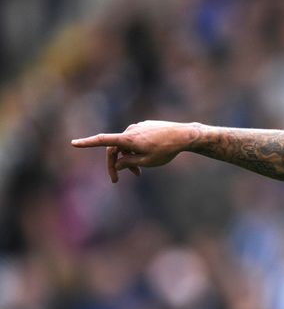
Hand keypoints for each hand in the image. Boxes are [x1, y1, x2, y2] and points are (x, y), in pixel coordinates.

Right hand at [71, 120, 198, 182]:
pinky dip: (135, 151)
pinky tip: (146, 160)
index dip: (87, 143)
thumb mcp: (147, 162)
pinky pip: (135, 141)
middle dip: (115, 165)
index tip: (73, 143)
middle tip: (116, 180)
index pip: (103, 141)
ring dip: (128, 159)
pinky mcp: (144, 127)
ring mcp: (137, 128)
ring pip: (125, 146)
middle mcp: (130, 131)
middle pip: (114, 149)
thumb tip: (117, 164)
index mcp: (127, 139)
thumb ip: (129, 163)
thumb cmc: (166, 150)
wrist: (184, 135)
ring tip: (138, 174)